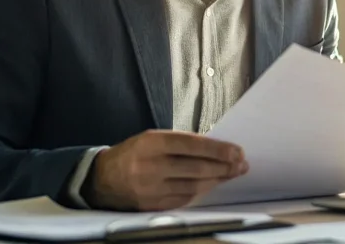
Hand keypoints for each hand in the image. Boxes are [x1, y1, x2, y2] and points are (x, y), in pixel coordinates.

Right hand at [82, 130, 248, 210]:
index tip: (237, 151)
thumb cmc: (134, 154)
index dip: (217, 149)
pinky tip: (213, 184)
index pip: (192, 145)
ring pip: (193, 186)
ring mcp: (151, 189)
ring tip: (232, 173)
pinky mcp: (152, 206)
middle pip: (196, 168)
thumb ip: (180, 143)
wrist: (102, 179)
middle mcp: (150, 166)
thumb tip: (216, 149)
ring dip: (217, 180)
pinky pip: (184, 199)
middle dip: (223, 166)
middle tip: (241, 164)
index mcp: (151, 143)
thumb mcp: (152, 139)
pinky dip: (202, 191)